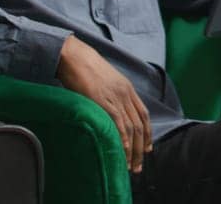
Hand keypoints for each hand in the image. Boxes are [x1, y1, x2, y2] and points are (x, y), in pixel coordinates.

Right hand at [57, 35, 151, 172]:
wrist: (74, 55)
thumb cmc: (83, 68)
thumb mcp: (103, 81)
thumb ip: (109, 95)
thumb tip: (106, 110)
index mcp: (127, 88)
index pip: (143, 115)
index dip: (147, 133)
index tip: (147, 148)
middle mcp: (126, 93)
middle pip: (140, 125)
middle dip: (141, 147)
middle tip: (138, 165)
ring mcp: (116, 97)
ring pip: (131, 127)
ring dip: (133, 149)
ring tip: (130, 166)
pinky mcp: (104, 100)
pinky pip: (118, 123)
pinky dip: (123, 139)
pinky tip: (123, 152)